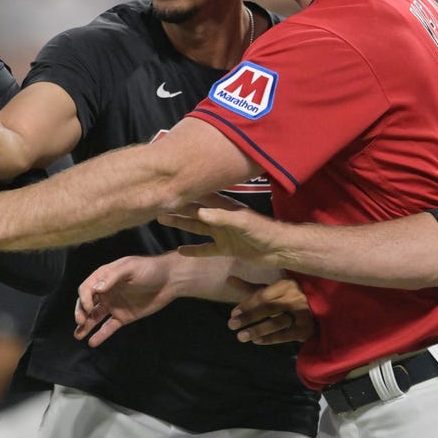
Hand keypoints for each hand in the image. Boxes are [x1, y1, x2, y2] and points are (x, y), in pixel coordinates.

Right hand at [73, 254, 181, 346]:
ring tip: (78, 335)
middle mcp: (106, 291)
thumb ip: (113, 277)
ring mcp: (114, 305)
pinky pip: (109, 327)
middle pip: (86, 303)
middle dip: (80, 312)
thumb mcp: (130, 268)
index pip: (87, 288)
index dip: (84, 298)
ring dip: (85, 325)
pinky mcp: (124, 316)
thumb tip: (96, 288)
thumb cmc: (149, 269)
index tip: (88, 307)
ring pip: (95, 316)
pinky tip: (92, 342)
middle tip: (80, 322)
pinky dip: (101, 335)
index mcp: (104, 277)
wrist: (170, 281)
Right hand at [161, 194, 287, 266]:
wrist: (280, 249)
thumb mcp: (242, 222)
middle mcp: (221, 218)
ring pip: (196, 227)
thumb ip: (221, 218)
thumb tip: (199, 212)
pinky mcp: (226, 248)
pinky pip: (206, 249)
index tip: (167, 186)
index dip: (185, 192)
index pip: (200, 197)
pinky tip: (180, 251)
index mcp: (224, 207)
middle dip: (177, 206)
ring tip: (162, 219)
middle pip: (194, 210)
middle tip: (157, 202)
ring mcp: (222, 233)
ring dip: (181, 223)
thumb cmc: (263, 231)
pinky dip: (194, 250)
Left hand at [227, 277, 313, 344]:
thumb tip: (228, 279)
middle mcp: (295, 298)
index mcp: (286, 285)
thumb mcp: (270, 291)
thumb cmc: (287, 299)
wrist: (316, 311)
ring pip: (277, 322)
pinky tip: (257, 341)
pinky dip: (270, 338)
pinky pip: (286, 335)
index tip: (233, 313)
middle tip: (231, 325)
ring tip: (241, 336)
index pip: (263, 295)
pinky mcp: (305, 329)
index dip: (247, 304)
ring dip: (258, 330)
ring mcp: (302, 314)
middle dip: (248, 317)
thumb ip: (250, 288)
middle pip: (269, 308)